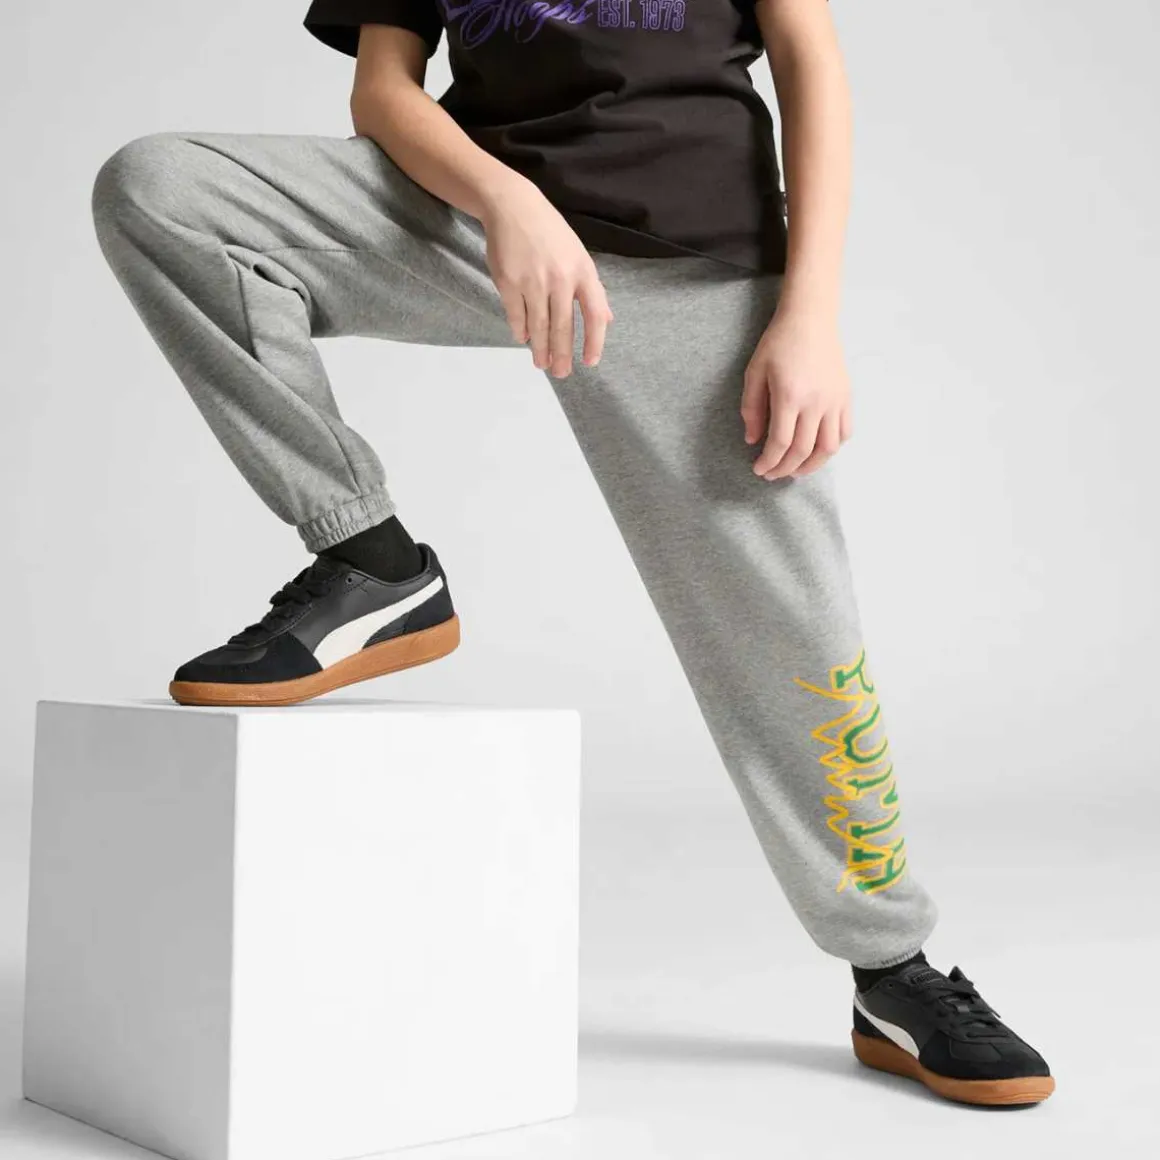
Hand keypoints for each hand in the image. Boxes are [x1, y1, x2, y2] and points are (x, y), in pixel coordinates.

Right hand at [480, 177, 613, 376]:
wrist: (513, 207)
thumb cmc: (550, 233)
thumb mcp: (579, 255)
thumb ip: (592, 290)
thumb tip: (606, 320)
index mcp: (583, 272)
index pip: (594, 315)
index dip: (594, 341)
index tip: (590, 362)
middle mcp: (560, 279)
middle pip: (563, 326)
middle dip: (562, 354)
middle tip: (562, 374)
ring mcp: (533, 281)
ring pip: (538, 326)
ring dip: (540, 349)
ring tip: (542, 365)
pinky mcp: (508, 281)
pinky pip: (516, 314)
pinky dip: (520, 330)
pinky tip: (523, 339)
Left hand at [740, 307, 851, 479]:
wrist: (811, 319)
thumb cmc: (778, 343)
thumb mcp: (754, 372)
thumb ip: (751, 409)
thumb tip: (753, 440)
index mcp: (789, 396)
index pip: (780, 443)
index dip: (768, 462)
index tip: (759, 469)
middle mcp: (815, 402)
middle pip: (803, 451)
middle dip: (785, 469)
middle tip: (773, 474)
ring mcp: (835, 400)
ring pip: (829, 448)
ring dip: (812, 466)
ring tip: (796, 470)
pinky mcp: (846, 396)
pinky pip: (845, 431)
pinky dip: (833, 447)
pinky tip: (818, 450)